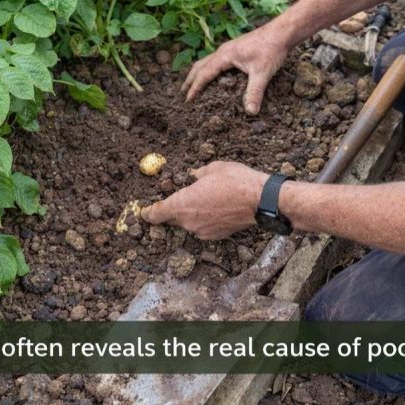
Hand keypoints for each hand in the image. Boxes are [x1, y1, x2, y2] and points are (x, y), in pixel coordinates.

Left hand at [140, 161, 265, 239]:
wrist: (260, 201)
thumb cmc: (235, 181)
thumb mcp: (212, 168)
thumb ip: (196, 174)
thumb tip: (192, 175)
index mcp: (181, 204)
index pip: (155, 214)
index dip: (147, 212)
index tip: (143, 211)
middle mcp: (187, 222)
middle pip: (172, 219)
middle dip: (173, 210)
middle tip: (181, 198)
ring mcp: (201, 231)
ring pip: (189, 223)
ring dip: (192, 214)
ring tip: (206, 199)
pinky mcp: (215, 236)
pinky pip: (203, 227)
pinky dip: (205, 219)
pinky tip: (217, 208)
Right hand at [181, 25, 289, 113]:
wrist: (282, 32)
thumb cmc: (271, 49)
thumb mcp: (262, 73)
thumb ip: (254, 92)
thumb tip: (250, 112)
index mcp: (224, 55)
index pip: (204, 74)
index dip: (195, 88)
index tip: (187, 100)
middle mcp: (223, 51)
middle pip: (200, 65)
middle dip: (190, 80)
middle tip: (182, 93)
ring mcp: (229, 49)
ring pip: (207, 61)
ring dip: (198, 73)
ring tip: (192, 84)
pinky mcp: (236, 49)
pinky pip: (216, 60)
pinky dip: (209, 69)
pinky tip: (214, 75)